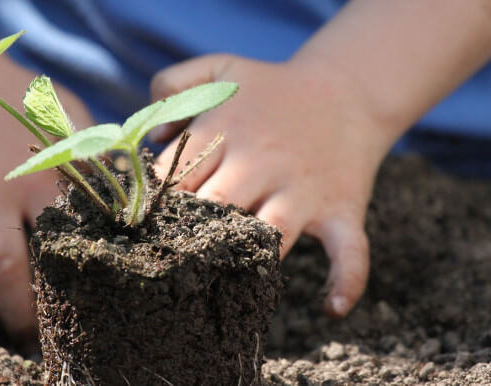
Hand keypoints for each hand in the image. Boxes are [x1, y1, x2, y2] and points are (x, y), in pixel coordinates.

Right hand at [0, 59, 92, 348]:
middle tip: (25, 341)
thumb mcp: (63, 114)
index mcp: (35, 175)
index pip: (55, 248)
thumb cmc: (11, 97)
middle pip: (4, 268)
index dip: (62, 294)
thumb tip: (131, 190)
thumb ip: (93, 152)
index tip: (69, 321)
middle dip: (17, 317)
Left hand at [151, 55, 398, 316]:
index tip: (141, 227)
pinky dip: (347, 281)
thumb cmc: (272, 89)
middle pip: (214, 207)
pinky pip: (350, 251)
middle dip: (190, 233)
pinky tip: (331, 308)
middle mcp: (261, 163)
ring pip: (270, 233)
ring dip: (247, 259)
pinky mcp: (341, 210)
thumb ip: (172, 84)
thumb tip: (153, 138)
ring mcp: (302, 190)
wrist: (347, 89)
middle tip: (169, 261)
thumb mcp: (219, 68)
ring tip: (224, 283)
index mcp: (226, 131)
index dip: (155, 204)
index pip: (176, 176)